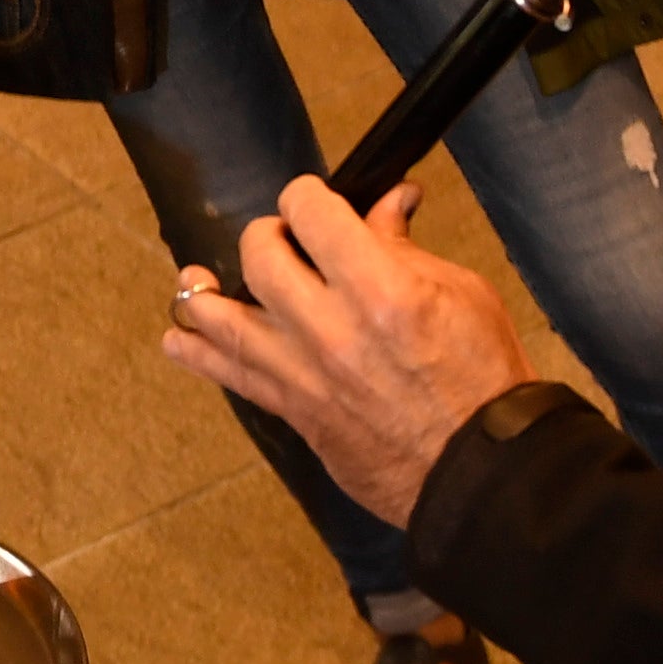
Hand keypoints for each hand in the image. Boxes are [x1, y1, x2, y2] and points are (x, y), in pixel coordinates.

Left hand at [156, 176, 529, 529]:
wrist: (480, 467)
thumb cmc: (483, 378)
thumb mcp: (460, 292)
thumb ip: (405, 247)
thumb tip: (388, 201)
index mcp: (379, 289)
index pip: (311, 213)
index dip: (308, 196)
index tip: (315, 202)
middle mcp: (330, 329)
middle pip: (261, 256)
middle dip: (270, 234)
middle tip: (286, 241)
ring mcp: (304, 373)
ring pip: (222, 319)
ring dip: (205, 290)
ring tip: (199, 278)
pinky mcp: (295, 410)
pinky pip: (230, 377)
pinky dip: (197, 354)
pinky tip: (178, 338)